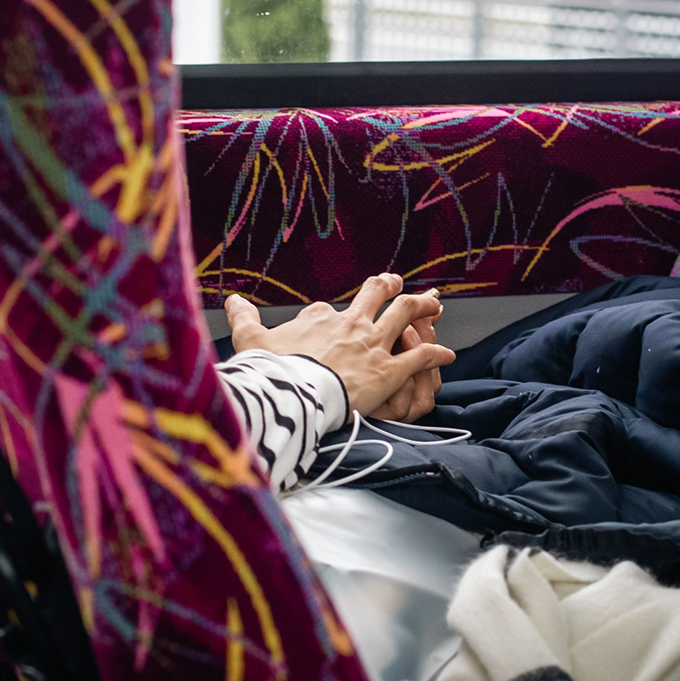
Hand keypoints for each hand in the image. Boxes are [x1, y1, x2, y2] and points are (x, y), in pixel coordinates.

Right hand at [225, 274, 454, 419]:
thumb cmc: (270, 372)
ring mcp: (373, 344)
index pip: (334, 308)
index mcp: (320, 316)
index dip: (341, 310)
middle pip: (379, 295)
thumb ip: (243, 319)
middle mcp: (352, 322)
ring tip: (436, 304)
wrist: (291, 395)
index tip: (340, 313)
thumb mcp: (250, 341)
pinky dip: (437, 354)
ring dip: (424, 307)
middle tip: (401, 285)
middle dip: (392, 287)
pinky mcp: (390, 370)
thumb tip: (230, 300)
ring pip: (407, 314)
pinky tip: (448, 355)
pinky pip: (421, 357)